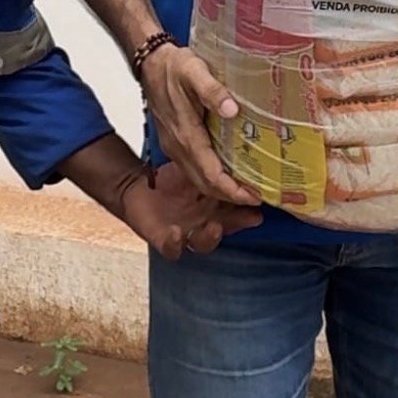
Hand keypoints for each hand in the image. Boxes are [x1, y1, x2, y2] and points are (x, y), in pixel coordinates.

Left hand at [117, 161, 262, 260]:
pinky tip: (176, 232)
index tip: (259, 201)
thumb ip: (211, 168)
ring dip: (211, 237)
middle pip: (226, 228)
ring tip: (214, 227)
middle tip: (248, 217)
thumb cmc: (169, 181)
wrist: (139, 189)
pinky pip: (172, 249)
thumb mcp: (193, 171)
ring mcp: (186, 235)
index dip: (248, 208)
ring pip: (203, 244)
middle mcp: (203, 223)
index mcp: (214, 207)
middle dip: (237, 225)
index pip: (237, 210)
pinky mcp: (164, 241)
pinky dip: (175, 243)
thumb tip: (232, 148)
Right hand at [139, 44, 257, 203]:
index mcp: (186, 135)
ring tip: (247, 187)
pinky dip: (212, 176)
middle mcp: (178, 146)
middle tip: (258, 196)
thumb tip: (231, 110)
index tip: (255, 196)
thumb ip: (212, 90)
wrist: (151, 64)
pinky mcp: (175, 142)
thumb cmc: (173, 67)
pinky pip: (194, 168)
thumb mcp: (194, 70)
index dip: (233, 190)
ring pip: (198, 178)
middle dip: (230, 195)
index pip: (211, 175)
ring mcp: (175, 146)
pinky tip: (228, 168)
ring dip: (221, 188)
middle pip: (205, 184)